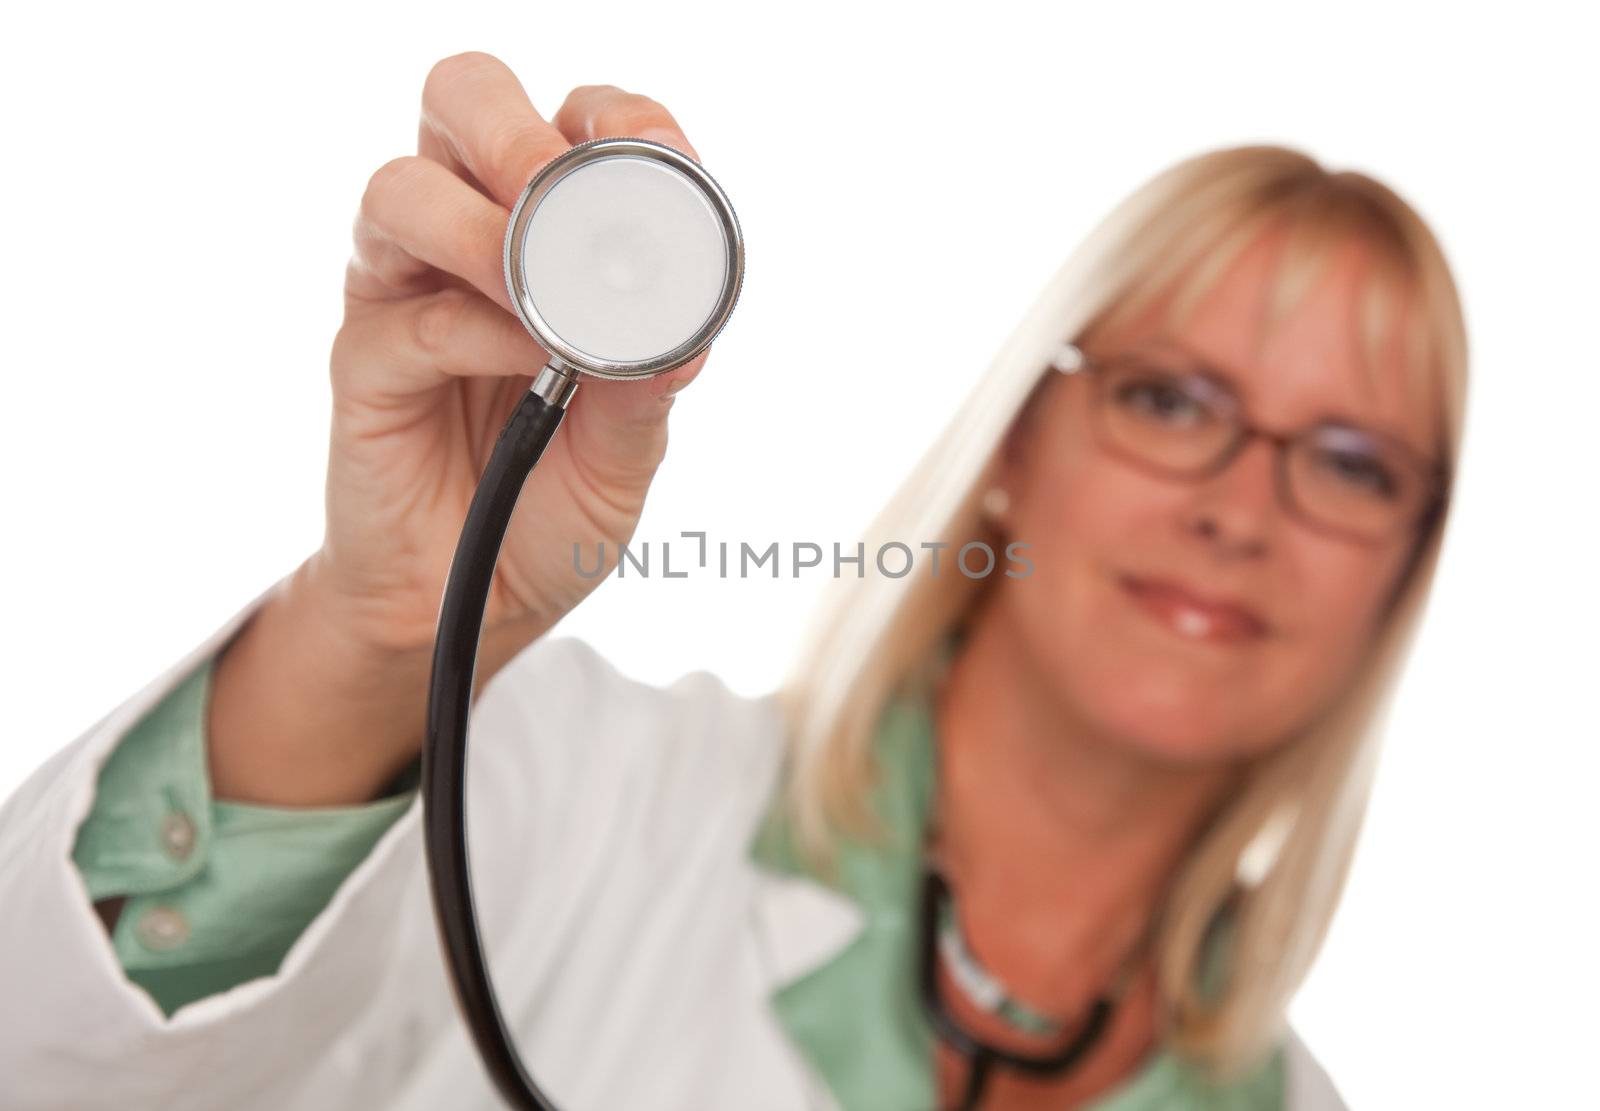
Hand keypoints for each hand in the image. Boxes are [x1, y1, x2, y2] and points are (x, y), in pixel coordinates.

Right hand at [320, 50, 709, 655]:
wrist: (474, 604)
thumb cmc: (549, 509)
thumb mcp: (627, 456)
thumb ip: (648, 389)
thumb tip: (682, 329)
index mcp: (543, 237)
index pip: (569, 123)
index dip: (616, 121)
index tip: (666, 162)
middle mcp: (465, 241)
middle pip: (461, 102)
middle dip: (515, 133)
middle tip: (562, 195)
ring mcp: (404, 292)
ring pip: (402, 190)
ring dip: (481, 230)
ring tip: (541, 298)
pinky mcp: (364, 360)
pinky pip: (407, 316)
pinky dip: (475, 330)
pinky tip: (529, 368)